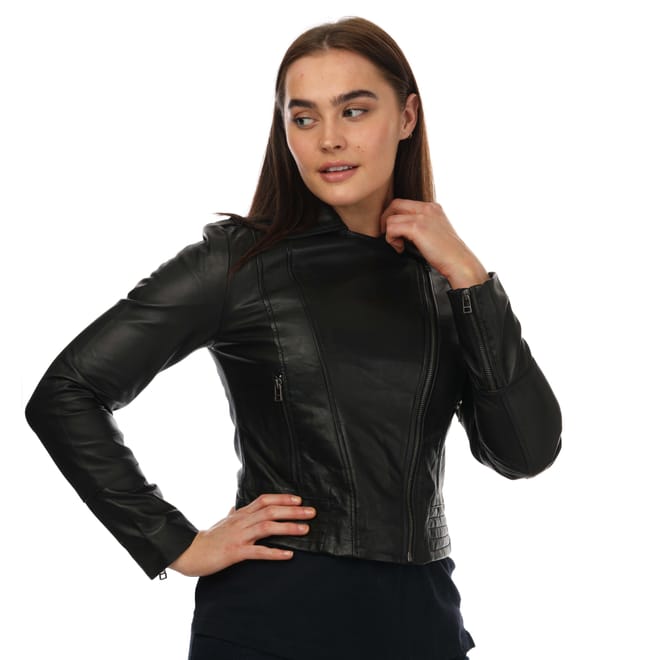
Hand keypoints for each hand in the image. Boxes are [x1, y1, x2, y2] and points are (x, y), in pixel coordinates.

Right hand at [168, 493, 315, 576]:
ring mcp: (239, 536)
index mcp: (240, 514)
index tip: (299, 498)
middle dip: (293, 510)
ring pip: (267, 527)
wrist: (190, 552)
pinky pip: (258, 552)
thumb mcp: (222, 523)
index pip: (264, 500)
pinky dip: (274, 553)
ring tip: (305, 529)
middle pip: (270, 510)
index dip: (282, 498)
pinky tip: (288, 555)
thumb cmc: (208, 538)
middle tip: (312, 512)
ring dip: (288, 527)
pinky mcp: (235, 552)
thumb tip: (234, 508)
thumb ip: (231, 515)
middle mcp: (242, 521)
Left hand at [380, 199, 488, 288]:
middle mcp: (427, 208)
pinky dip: (391, 240)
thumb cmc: (448, 254)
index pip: (404, 203)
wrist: (459, 262)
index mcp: (432, 208)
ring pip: (391, 218)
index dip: (394, 216)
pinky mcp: (417, 227)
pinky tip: (401, 249)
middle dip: (386, 220)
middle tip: (390, 237)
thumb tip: (401, 230)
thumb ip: (421, 225)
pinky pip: (392, 228)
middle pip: (395, 204)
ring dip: (390, 234)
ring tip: (399, 246)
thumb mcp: (435, 232)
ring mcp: (422, 216)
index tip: (394, 232)